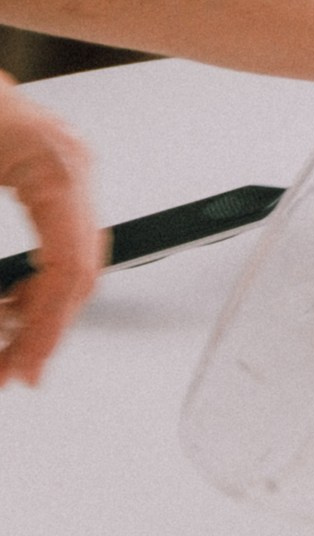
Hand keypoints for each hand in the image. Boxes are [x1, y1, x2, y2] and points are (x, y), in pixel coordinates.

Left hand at [0, 70, 103, 387]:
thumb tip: (0, 321)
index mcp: (55, 164)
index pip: (69, 267)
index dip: (44, 329)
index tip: (18, 370)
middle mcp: (72, 162)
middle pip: (83, 267)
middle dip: (47, 329)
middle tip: (15, 373)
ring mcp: (68, 162)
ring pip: (79, 256)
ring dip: (46, 308)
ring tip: (12, 346)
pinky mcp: (53, 167)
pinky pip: (65, 235)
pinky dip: (43, 278)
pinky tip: (14, 303)